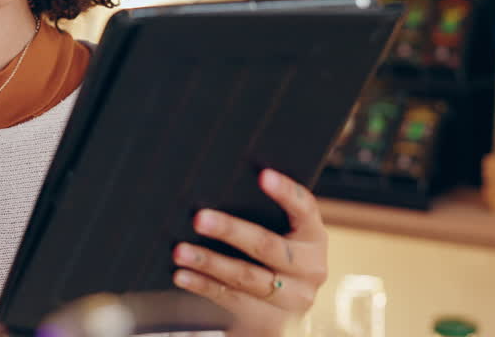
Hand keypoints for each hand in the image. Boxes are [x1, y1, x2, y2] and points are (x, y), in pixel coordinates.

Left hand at [170, 169, 328, 336]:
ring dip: (209, 262)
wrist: (286, 306)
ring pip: (246, 277)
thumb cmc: (277, 253)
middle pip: (268, 246)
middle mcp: (310, 268)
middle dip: (230, 231)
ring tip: (180, 251)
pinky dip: (203, 286)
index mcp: (314, 236)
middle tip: (199, 218)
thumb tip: (217, 185)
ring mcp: (291, 297)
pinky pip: (231, 299)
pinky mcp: (269, 318)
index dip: (285, 192)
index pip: (305, 208)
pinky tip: (183, 275)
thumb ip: (263, 212)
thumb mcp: (283, 232)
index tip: (263, 175)